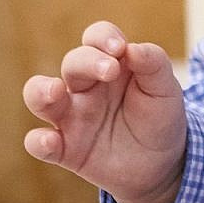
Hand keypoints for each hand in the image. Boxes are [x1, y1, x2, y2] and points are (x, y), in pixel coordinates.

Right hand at [22, 20, 187, 202]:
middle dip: (87, 62)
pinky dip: (38, 141)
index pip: (96, 38)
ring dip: (41, 90)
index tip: (119, 49)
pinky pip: (39, 142)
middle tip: (110, 70)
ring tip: (55, 90)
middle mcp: (85, 87)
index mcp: (110, 65)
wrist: (162, 165)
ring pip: (39, 95)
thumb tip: (133, 48)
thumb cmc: (159, 119)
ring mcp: (71, 117)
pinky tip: (50, 141)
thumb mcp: (165, 91)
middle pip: (72, 63)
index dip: (102, 37)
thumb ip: (153, 64)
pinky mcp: (65, 149)